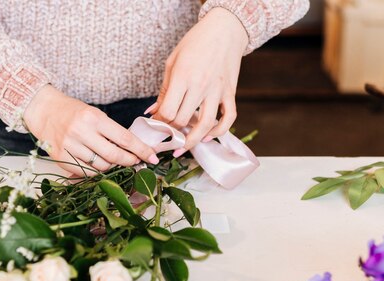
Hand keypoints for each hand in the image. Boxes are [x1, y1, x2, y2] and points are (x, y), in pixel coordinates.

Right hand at [23, 85, 158, 175]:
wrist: (43, 111)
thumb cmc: (72, 112)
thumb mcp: (94, 114)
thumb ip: (111, 131)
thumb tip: (133, 150)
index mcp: (94, 118)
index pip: (124, 138)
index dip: (141, 150)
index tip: (153, 157)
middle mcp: (82, 132)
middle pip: (114, 156)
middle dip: (129, 161)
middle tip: (136, 162)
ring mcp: (70, 146)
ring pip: (100, 167)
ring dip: (111, 167)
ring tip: (111, 160)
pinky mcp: (61, 158)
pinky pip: (85, 172)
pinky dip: (95, 171)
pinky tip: (95, 163)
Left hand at [149, 7, 247, 156]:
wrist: (225, 29)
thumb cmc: (195, 43)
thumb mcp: (172, 62)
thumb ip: (164, 90)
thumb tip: (152, 112)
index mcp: (183, 77)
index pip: (168, 111)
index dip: (159, 122)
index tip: (155, 125)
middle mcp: (201, 85)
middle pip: (184, 120)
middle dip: (172, 130)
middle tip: (166, 133)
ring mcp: (218, 90)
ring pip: (206, 124)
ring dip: (194, 140)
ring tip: (183, 147)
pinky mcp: (230, 92)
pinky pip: (229, 117)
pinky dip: (219, 131)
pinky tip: (208, 137)